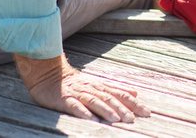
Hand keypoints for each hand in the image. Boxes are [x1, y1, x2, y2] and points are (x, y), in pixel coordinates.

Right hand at [16, 54, 149, 122]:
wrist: (49, 76)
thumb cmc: (75, 84)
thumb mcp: (97, 85)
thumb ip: (115, 89)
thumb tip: (135, 92)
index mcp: (101, 86)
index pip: (120, 94)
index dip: (133, 103)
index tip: (147, 112)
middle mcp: (92, 89)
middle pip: (109, 98)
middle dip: (122, 108)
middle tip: (133, 118)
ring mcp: (78, 93)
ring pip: (94, 101)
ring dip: (106, 110)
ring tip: (116, 120)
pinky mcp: (65, 99)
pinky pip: (74, 106)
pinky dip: (83, 112)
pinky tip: (90, 119)